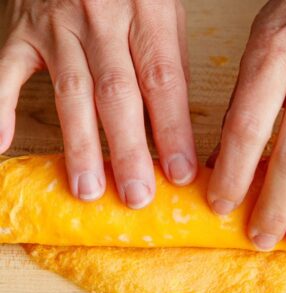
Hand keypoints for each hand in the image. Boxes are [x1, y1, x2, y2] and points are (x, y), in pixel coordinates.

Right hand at [0, 0, 195, 207]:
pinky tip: (0, 144)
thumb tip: (176, 123)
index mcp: (148, 13)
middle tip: (137, 196)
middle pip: (118, 94)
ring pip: (71, 93)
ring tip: (88, 188)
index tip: (181, 172)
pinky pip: (5, 72)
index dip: (173, 130)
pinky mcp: (19, 29)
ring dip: (80, 145)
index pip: (163, 81)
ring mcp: (56, 25)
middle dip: (129, 151)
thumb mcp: (162, 7)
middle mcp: (102, 19)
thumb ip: (166, 58)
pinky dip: (0, 108)